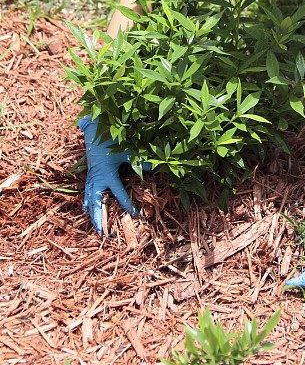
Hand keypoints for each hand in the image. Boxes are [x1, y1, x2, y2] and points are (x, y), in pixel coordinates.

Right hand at [78, 116, 144, 234]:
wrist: (94, 131)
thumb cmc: (111, 140)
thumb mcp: (128, 150)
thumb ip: (141, 160)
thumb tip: (157, 167)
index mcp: (107, 174)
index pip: (118, 193)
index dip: (128, 204)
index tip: (136, 215)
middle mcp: (97, 179)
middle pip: (97, 203)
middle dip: (99, 218)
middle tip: (103, 233)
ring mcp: (92, 178)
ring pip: (90, 199)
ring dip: (92, 213)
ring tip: (95, 227)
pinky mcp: (90, 176)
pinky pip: (87, 192)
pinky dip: (87, 202)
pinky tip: (88, 210)